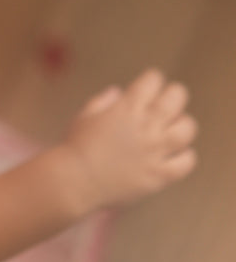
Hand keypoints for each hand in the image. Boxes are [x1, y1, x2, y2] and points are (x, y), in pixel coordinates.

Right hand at [58, 69, 197, 213]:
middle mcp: (145, 126)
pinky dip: (185, 156)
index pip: (153, 79)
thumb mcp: (85, 116)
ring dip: (182, 124)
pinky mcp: (159, 175)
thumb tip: (119, 92)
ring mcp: (154, 151)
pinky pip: (187, 162)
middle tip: (166, 102)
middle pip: (176, 97)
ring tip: (171, 129)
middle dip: (173, 94)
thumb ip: (104, 101)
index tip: (148, 86)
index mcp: (126, 108)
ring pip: (187, 128)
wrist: (75, 182)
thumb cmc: (76, 147)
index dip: (152, 79)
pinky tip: (174, 155)